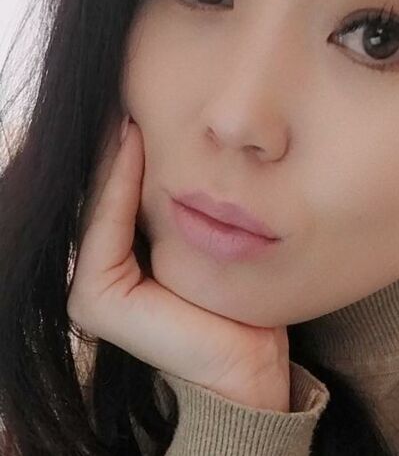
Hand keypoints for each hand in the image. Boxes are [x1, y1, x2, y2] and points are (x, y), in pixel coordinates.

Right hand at [67, 111, 290, 412]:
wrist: (249, 379)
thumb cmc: (244, 315)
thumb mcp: (215, 248)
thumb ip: (193, 208)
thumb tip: (203, 148)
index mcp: (127, 263)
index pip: (124, 187)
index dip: (132, 140)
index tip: (150, 91)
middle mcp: (102, 273)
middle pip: (109, 189)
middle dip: (120, 137)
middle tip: (135, 76)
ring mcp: (92, 288)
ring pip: (102, 199)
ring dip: (114, 148)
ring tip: (130, 96)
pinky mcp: (96, 299)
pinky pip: (107, 224)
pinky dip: (118, 181)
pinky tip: (133, 139)